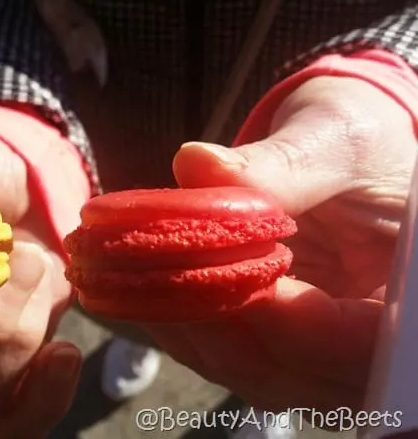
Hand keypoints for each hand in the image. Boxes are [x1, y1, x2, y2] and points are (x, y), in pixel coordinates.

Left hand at [146, 76, 416, 412]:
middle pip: (284, 368)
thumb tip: (196, 165)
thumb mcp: (333, 140)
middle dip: (205, 325)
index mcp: (404, 299)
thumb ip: (278, 164)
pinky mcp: (274, 333)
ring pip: (245, 366)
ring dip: (179, 326)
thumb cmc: (356, 139)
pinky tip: (136, 287)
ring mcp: (312, 345)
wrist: (345, 153)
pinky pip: (226, 348)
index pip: (347, 342)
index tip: (199, 274)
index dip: (273, 318)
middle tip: (132, 278)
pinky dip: (179, 322)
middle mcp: (361, 340)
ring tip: (119, 279)